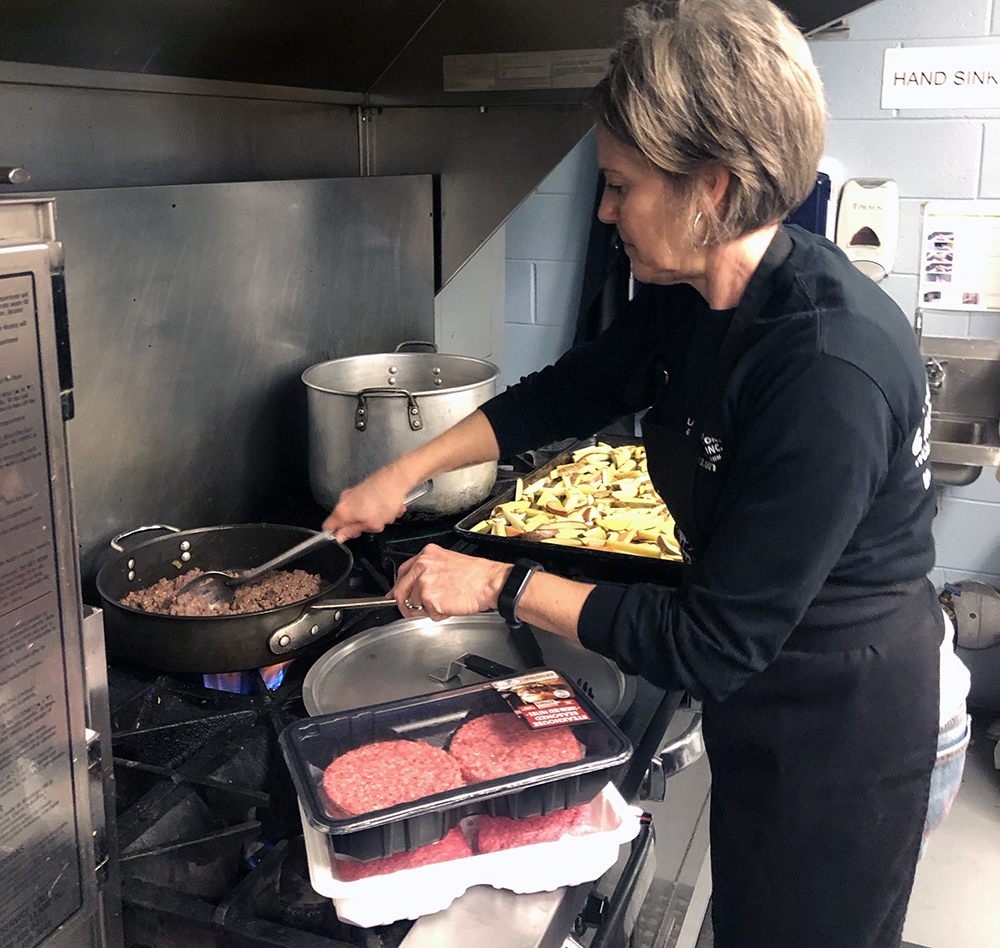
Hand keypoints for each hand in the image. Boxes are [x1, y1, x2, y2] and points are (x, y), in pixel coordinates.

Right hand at [322, 465, 414, 542]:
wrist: (398, 478)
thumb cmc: (386, 499)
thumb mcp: (370, 524)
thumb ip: (352, 531)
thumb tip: (340, 536)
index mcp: (342, 510)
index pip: (328, 527)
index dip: (338, 534)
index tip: (351, 535)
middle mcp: (345, 500)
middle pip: (348, 520)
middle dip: (363, 525)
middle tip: (375, 525)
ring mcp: (354, 493)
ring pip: (362, 513)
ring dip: (376, 517)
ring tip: (388, 515)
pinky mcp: (364, 488)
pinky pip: (370, 504)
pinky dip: (380, 508)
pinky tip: (391, 508)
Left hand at [391, 544, 509, 621]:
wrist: (490, 582)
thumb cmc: (475, 574)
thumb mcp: (447, 562)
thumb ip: (427, 572)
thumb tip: (413, 587)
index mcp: (426, 555)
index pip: (402, 572)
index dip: (399, 587)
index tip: (395, 595)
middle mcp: (422, 566)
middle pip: (400, 591)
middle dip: (405, 604)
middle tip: (413, 610)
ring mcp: (424, 583)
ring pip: (414, 605)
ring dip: (427, 609)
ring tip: (446, 602)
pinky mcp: (430, 599)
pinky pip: (427, 614)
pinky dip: (438, 615)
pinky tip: (450, 606)